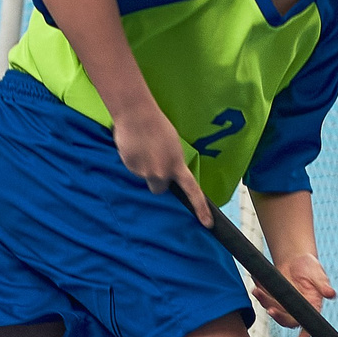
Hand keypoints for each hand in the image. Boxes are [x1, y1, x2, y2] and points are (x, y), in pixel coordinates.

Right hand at [116, 102, 209, 224]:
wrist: (137, 113)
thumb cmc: (157, 125)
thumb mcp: (172, 145)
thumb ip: (172, 162)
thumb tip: (166, 173)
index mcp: (176, 165)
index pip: (192, 190)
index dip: (200, 208)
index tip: (207, 223)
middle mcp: (161, 172)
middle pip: (159, 188)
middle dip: (157, 180)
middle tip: (153, 160)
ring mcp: (144, 172)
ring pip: (144, 177)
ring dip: (143, 167)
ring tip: (143, 147)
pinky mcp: (130, 167)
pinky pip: (133, 168)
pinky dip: (133, 160)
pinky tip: (134, 147)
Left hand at [253, 251, 336, 336]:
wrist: (296, 259)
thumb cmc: (310, 267)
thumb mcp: (317, 273)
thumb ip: (323, 285)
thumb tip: (331, 294)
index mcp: (312, 307)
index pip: (309, 325)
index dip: (305, 336)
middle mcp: (297, 310)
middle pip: (286, 320)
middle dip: (278, 317)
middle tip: (270, 309)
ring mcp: (283, 305)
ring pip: (273, 310)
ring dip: (264, 302)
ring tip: (257, 290)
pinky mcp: (272, 298)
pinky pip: (264, 300)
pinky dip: (260, 294)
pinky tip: (256, 283)